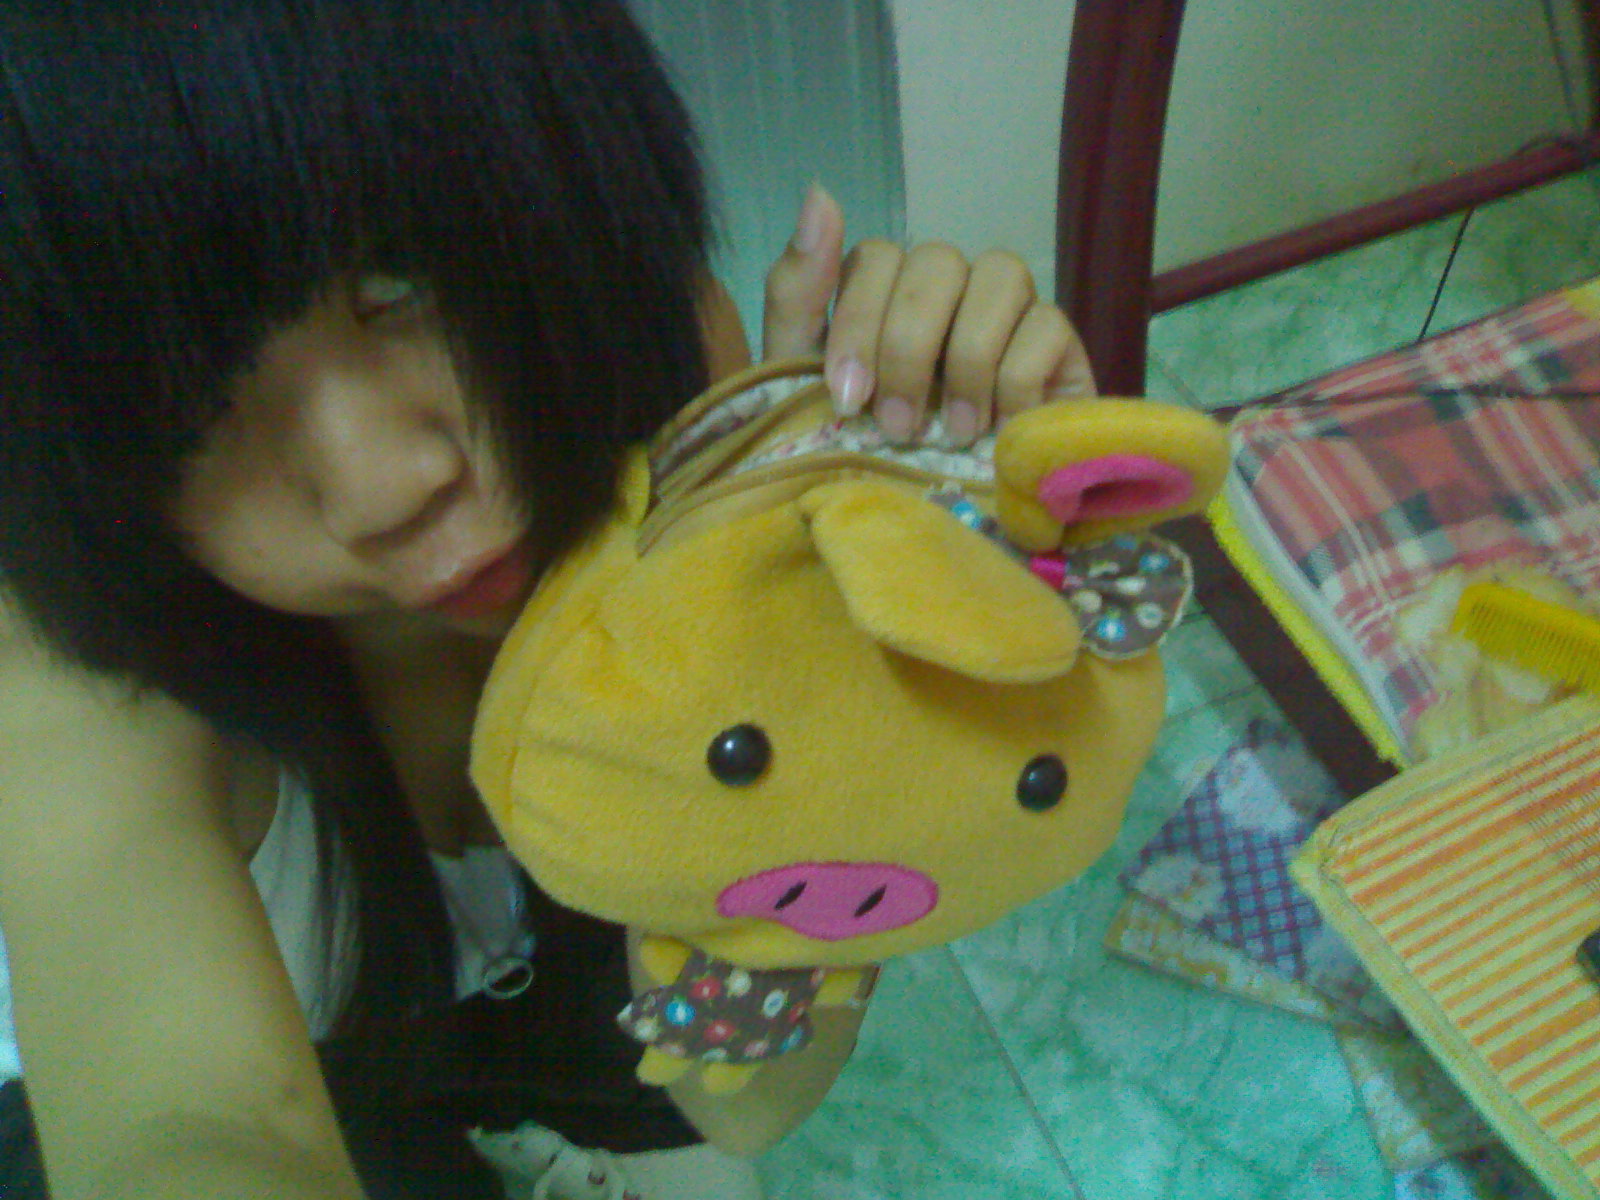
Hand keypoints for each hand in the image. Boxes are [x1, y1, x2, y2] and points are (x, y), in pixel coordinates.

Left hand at [762, 183, 1095, 445]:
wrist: (932, 532)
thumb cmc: (863, 456)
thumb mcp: (803, 383)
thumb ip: (800, 291)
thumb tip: (817, 191)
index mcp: (887, 291)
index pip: (877, 255)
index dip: (858, 323)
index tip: (845, 398)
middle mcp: (949, 288)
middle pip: (937, 261)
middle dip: (908, 348)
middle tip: (895, 426)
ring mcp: (1008, 311)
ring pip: (1001, 274)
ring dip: (966, 360)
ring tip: (953, 431)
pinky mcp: (1060, 348)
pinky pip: (1046, 326)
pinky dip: (1016, 383)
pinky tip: (999, 432)